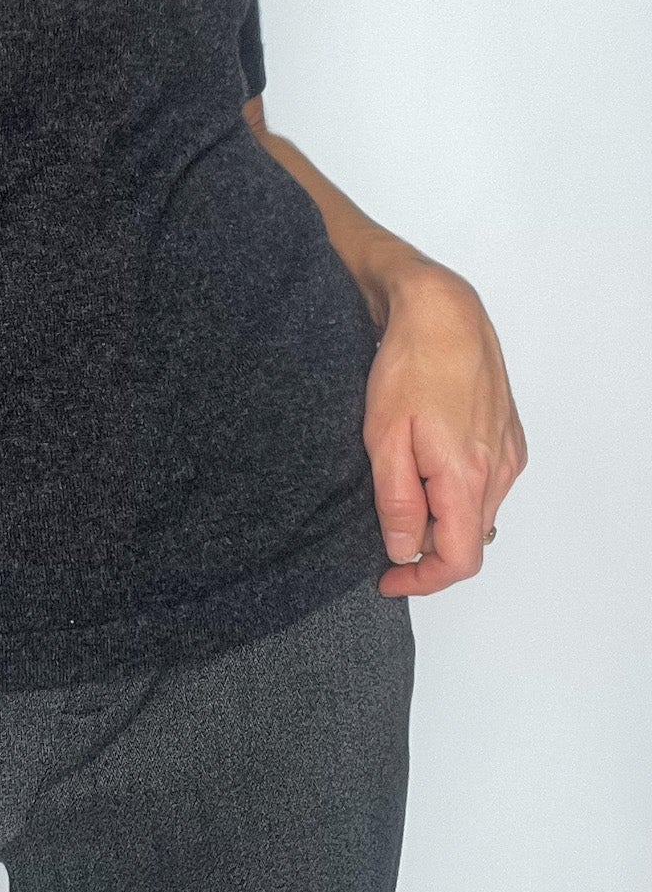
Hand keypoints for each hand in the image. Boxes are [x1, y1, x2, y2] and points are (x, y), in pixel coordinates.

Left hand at [363, 256, 527, 597]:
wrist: (443, 310)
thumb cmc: (410, 364)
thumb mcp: (384, 438)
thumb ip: (397, 501)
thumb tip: (403, 550)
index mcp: (467, 476)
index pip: (459, 560)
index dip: (422, 581)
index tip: (388, 579)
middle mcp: (499, 470)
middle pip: (467, 539)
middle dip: (425, 547)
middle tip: (382, 530)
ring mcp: (508, 452)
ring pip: (476, 512)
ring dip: (441, 516)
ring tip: (402, 486)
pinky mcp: (509, 436)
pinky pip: (486, 484)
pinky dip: (456, 491)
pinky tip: (426, 463)